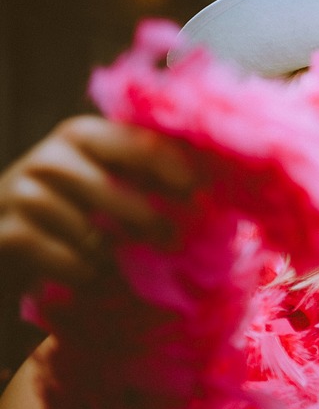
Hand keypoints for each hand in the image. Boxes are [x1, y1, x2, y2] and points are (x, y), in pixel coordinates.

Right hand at [0, 115, 196, 294]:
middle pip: (114, 192)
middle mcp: (50, 158)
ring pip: (90, 234)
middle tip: (171, 240)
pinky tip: (86, 273)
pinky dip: (85, 274)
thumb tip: (208, 185)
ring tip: (113, 257)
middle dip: (148, 220)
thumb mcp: (105, 177)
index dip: (172, 168)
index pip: (137, 144)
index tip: (198, 192)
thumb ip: (146, 173)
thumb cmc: (72, 207)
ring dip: (111, 255)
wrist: (8, 238)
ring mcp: (22, 194)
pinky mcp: (8, 235)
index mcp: (82, 135)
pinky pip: (68, 263)